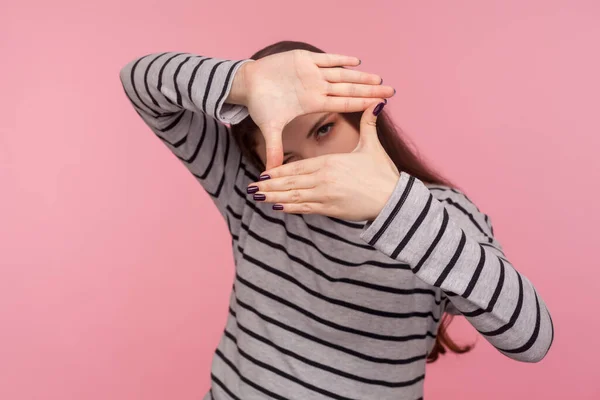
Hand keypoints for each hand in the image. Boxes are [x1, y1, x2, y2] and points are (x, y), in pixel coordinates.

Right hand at [240, 50, 394, 169]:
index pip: (343, 104)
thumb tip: (270, 173)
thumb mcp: (270, 128)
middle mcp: (317, 88)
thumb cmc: (261, 105)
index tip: (380, 105)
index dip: (362, 104)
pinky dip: (340, 59)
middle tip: (392, 90)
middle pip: (348, 89)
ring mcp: (312, 73)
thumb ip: (274, 149)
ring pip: (341, 74)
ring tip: (378, 79)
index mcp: (314, 102)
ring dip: (359, 76)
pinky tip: (356, 61)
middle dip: (369, 90)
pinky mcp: (303, 59)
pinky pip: (326, 59)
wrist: (247, 84)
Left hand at [245, 101, 400, 220]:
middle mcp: (323, 180)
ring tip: (258, 198)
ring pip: (294, 197)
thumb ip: (368, 125)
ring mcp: (325, 196)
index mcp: (330, 163)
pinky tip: (278, 207)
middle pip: (291, 182)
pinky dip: (291, 208)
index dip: (279, 171)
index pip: (298, 167)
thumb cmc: (383, 174)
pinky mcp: (331, 210)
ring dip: (275, 198)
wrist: (393, 200)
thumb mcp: (373, 147)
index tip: (264, 173)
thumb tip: (376, 104)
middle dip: (270, 186)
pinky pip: (306, 209)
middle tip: (252, 187)